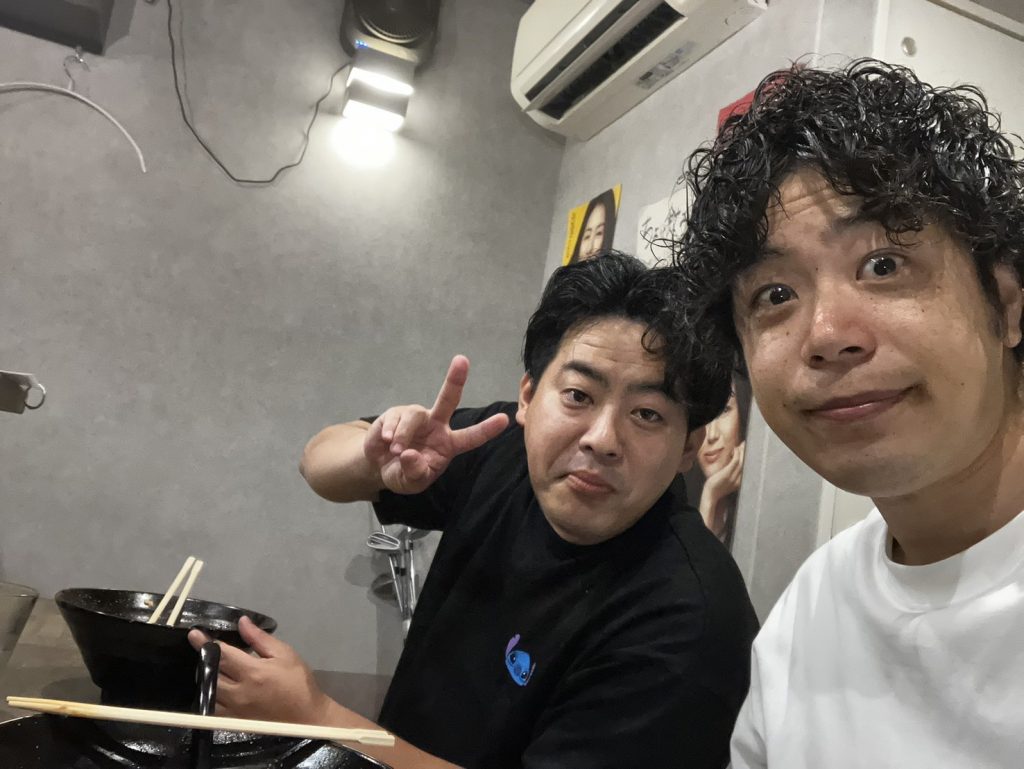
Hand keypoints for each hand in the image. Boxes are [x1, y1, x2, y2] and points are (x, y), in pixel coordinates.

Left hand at [187, 616, 331, 723]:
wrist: (306, 716)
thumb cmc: (298, 682)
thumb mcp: (284, 654)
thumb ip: (260, 639)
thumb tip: (242, 623)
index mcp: (252, 672)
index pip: (221, 654)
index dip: (205, 643)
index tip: (194, 634)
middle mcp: (238, 692)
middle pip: (210, 673)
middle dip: (203, 659)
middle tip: (201, 648)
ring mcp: (234, 709)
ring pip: (207, 692)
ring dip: (204, 678)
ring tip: (207, 666)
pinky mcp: (234, 721)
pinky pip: (212, 709)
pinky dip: (209, 696)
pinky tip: (214, 687)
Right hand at [363, 355, 508, 493]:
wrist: (378, 466)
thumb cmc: (403, 473)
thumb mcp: (411, 482)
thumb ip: (415, 472)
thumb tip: (410, 454)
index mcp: (448, 444)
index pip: (471, 437)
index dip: (487, 429)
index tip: (504, 419)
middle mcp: (436, 425)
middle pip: (448, 399)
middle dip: (455, 380)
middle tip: (462, 360)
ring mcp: (417, 417)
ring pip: (414, 415)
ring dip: (404, 435)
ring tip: (395, 451)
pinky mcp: (396, 414)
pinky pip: (394, 419)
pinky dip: (389, 433)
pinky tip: (385, 443)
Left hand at [699, 441, 744, 530]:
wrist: (711, 495)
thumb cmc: (717, 488)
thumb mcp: (727, 482)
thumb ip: (732, 476)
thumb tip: (733, 466)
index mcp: (740, 482)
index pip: (747, 468)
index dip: (749, 458)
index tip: (748, 451)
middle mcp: (739, 479)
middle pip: (746, 463)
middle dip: (747, 453)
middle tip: (747, 445)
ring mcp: (734, 476)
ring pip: (742, 461)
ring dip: (743, 452)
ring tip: (743, 445)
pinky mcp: (727, 473)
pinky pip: (735, 461)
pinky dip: (737, 454)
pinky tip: (736, 449)